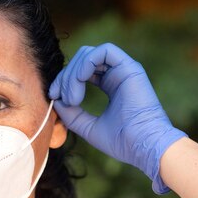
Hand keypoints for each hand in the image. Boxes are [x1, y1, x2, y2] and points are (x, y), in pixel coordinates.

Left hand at [49, 43, 186, 193]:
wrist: (143, 146)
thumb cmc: (121, 141)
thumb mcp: (88, 127)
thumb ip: (72, 115)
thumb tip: (57, 100)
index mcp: (110, 86)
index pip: (81, 73)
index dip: (64, 81)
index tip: (54, 96)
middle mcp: (116, 75)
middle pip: (81, 61)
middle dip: (64, 76)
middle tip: (58, 95)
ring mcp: (124, 70)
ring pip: (89, 54)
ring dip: (73, 73)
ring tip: (72, 97)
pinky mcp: (130, 68)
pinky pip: (105, 51)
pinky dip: (87, 63)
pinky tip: (80, 80)